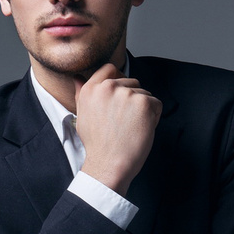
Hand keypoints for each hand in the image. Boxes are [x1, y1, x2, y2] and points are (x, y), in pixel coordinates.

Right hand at [74, 63, 161, 196]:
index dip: (119, 79)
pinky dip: (154, 117)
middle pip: (131, 82)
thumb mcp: (82, 116)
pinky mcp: (143, 103)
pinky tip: (141, 130)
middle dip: (132, 100)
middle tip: (125, 122)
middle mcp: (108, 87)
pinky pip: (156, 104)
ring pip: (144, 93)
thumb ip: (81, 94)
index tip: (122, 95)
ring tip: (131, 128)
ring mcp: (126, 94)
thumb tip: (76, 78)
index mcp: (91, 89)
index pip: (109, 69)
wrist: (109, 164)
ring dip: (143, 110)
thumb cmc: (97, 145)